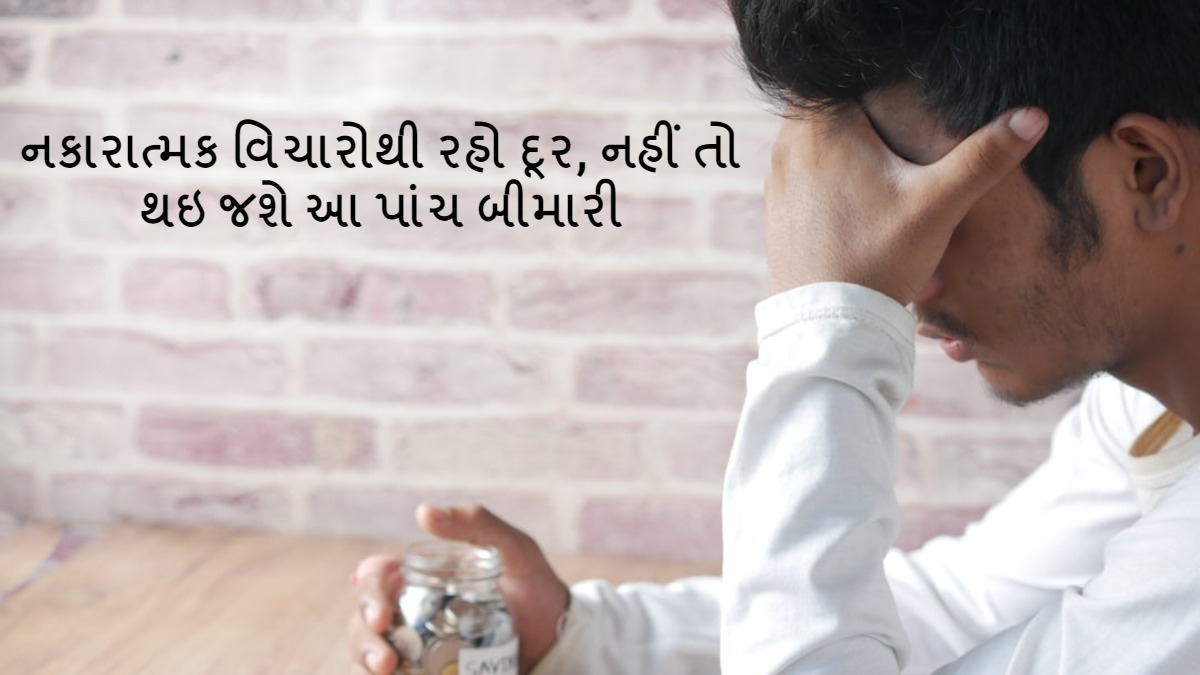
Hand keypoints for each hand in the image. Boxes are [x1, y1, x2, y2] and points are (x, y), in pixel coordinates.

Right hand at [348, 504, 569, 674]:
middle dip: (364, 637)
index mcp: (419, 578)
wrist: (558, 639)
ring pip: (366, 654)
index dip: (368, 593)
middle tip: (385, 661)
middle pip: (363, 620)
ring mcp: (415, 646)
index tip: (381, 613)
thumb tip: (422, 512)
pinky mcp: (424, 672)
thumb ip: (478, 524)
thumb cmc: (535, 588)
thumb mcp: (516, 550)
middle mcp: (408, 611)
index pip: (374, 579)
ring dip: (365, 663)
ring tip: (388, 673)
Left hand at [764, 104, 1047, 303]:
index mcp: (820, 129)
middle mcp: (788, 147)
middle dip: (873, 121)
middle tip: (903, 147)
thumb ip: (984, 157)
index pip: (847, 76)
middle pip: (838, 108)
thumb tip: (1034, 116)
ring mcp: (778, 179)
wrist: (830, 324)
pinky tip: (865, 205)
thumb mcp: (938, 205)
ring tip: (887, 177)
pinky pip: (810, 174)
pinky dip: (837, 179)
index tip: (906, 112)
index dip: (882, 86)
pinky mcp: (778, 207)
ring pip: (823, 142)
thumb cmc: (879, 261)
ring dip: (856, 151)